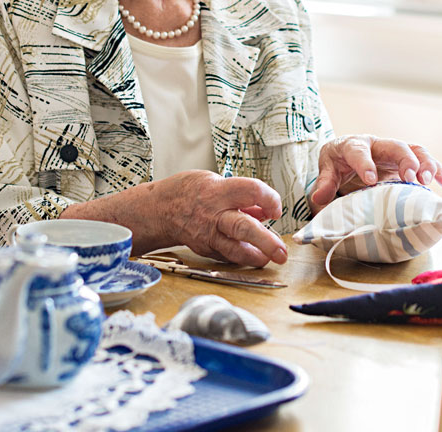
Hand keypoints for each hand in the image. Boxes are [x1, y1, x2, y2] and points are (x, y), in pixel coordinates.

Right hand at [148, 170, 287, 266]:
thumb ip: (241, 198)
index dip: (270, 199)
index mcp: (218, 191)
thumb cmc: (189, 191)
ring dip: (257, 256)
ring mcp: (208, 235)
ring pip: (235, 250)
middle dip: (266, 241)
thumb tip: (265, 210)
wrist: (159, 210)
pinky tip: (253, 255)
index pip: (251, 191)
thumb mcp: (216, 182)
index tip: (276, 208)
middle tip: (282, 252)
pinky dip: (242, 257)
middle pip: (244, 227)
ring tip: (272, 258)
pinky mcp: (206, 250)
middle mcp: (213, 214)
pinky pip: (228, 256)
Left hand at [309, 134, 441, 211]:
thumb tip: (318, 198)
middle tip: (411, 178)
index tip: (371, 180)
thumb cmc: (337, 163)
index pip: (358, 151)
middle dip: (405, 161)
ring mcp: (394, 152)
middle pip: (394, 146)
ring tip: (429, 181)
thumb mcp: (327, 170)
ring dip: (424, 164)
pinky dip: (437, 170)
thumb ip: (325, 183)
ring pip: (414, 151)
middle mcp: (377, 145)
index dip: (365, 164)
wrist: (347, 155)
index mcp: (353, 145)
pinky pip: (425, 161)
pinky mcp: (406, 162)